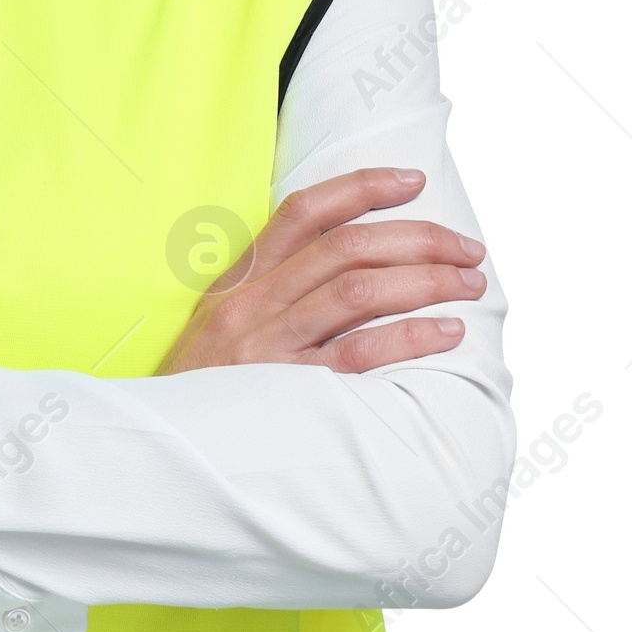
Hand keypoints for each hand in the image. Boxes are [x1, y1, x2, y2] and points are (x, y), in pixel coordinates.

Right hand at [159, 167, 485, 375]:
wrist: (163, 450)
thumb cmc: (204, 389)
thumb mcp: (221, 325)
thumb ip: (273, 292)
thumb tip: (352, 264)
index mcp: (239, 279)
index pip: (305, 211)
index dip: (363, 187)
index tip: (412, 180)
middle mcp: (252, 303)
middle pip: (347, 247)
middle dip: (419, 239)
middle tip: (468, 251)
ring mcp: (266, 345)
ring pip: (358, 291)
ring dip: (425, 281)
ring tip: (468, 286)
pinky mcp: (284, 392)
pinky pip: (357, 354)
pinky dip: (409, 337)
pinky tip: (445, 332)